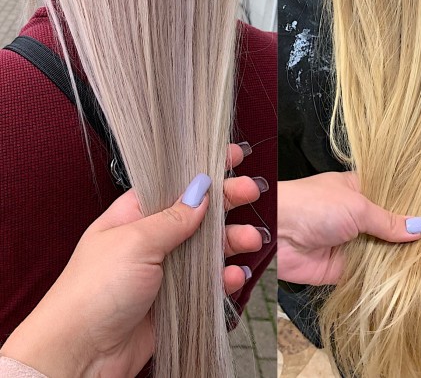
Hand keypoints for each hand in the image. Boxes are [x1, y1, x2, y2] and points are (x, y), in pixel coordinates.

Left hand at [1, 143, 266, 377]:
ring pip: (208, 248)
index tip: (232, 155)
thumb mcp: (135, 242)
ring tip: (251, 239)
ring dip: (232, 240)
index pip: (175, 183)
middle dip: (226, 201)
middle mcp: (151, 239)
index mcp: (134, 214)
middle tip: (251, 191)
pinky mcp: (175, 302)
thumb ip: (172, 217)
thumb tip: (200, 190)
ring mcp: (165, 270)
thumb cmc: (93, 290)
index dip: (204, 169)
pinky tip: (236, 276)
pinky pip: (208, 285)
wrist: (80, 355)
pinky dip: (225, 279)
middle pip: (198, 212)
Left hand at [278, 172, 420, 285]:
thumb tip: (420, 228)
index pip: (400, 191)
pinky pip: (377, 275)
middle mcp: (362, 215)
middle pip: (401, 225)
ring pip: (393, 252)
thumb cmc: (313, 205)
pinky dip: (398, 279)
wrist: (277, 232)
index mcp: (362, 189)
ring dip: (418, 259)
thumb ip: (389, 221)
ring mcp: (356, 242)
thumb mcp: (356, 205)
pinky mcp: (347, 269)